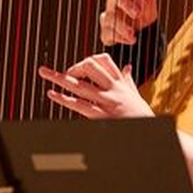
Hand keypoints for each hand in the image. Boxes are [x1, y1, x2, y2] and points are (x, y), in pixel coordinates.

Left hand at [38, 53, 154, 118]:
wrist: (149, 132)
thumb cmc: (142, 114)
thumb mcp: (136, 93)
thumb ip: (128, 80)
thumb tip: (127, 67)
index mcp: (119, 82)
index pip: (103, 60)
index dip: (88, 60)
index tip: (79, 67)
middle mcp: (112, 88)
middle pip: (89, 67)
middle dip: (72, 67)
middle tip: (57, 72)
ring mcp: (106, 101)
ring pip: (79, 85)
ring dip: (59, 78)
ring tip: (43, 73)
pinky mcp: (102, 115)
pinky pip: (80, 105)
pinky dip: (64, 99)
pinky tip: (52, 94)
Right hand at [100, 0, 156, 45]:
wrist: (141, 40)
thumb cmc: (143, 20)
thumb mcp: (150, 11)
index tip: (144, 5)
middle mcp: (115, 4)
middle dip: (125, 3)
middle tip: (138, 14)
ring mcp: (108, 18)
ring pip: (110, 17)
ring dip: (122, 26)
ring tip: (133, 33)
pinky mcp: (105, 33)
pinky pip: (108, 33)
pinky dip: (120, 37)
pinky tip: (131, 40)